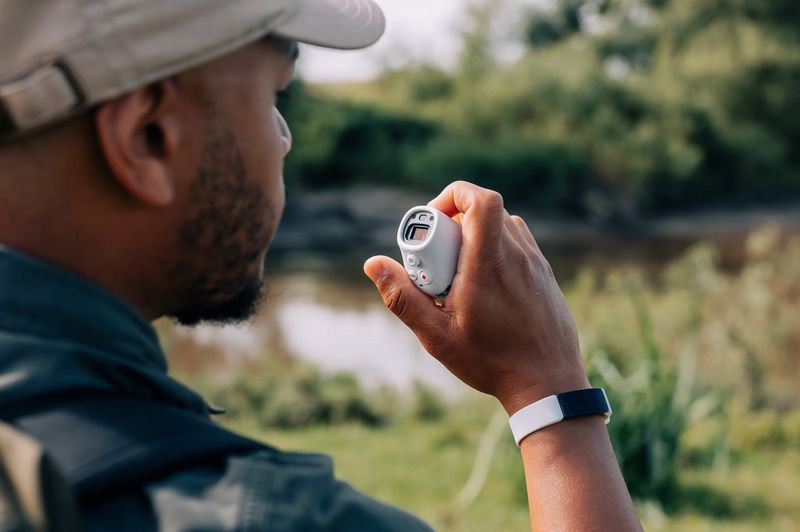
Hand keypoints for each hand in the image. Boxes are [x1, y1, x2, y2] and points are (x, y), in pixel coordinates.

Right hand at [364, 181, 588, 413]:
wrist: (548, 385)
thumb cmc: (491, 362)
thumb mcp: (436, 336)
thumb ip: (402, 297)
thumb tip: (373, 264)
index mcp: (489, 263)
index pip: (481, 200)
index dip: (454, 194)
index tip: (432, 220)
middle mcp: (518, 255)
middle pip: (487, 209)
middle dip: (457, 219)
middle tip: (438, 253)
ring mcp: (536, 263)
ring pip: (505, 224)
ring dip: (478, 232)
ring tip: (460, 268)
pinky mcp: (546, 275)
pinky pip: (520, 242)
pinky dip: (498, 247)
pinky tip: (485, 281)